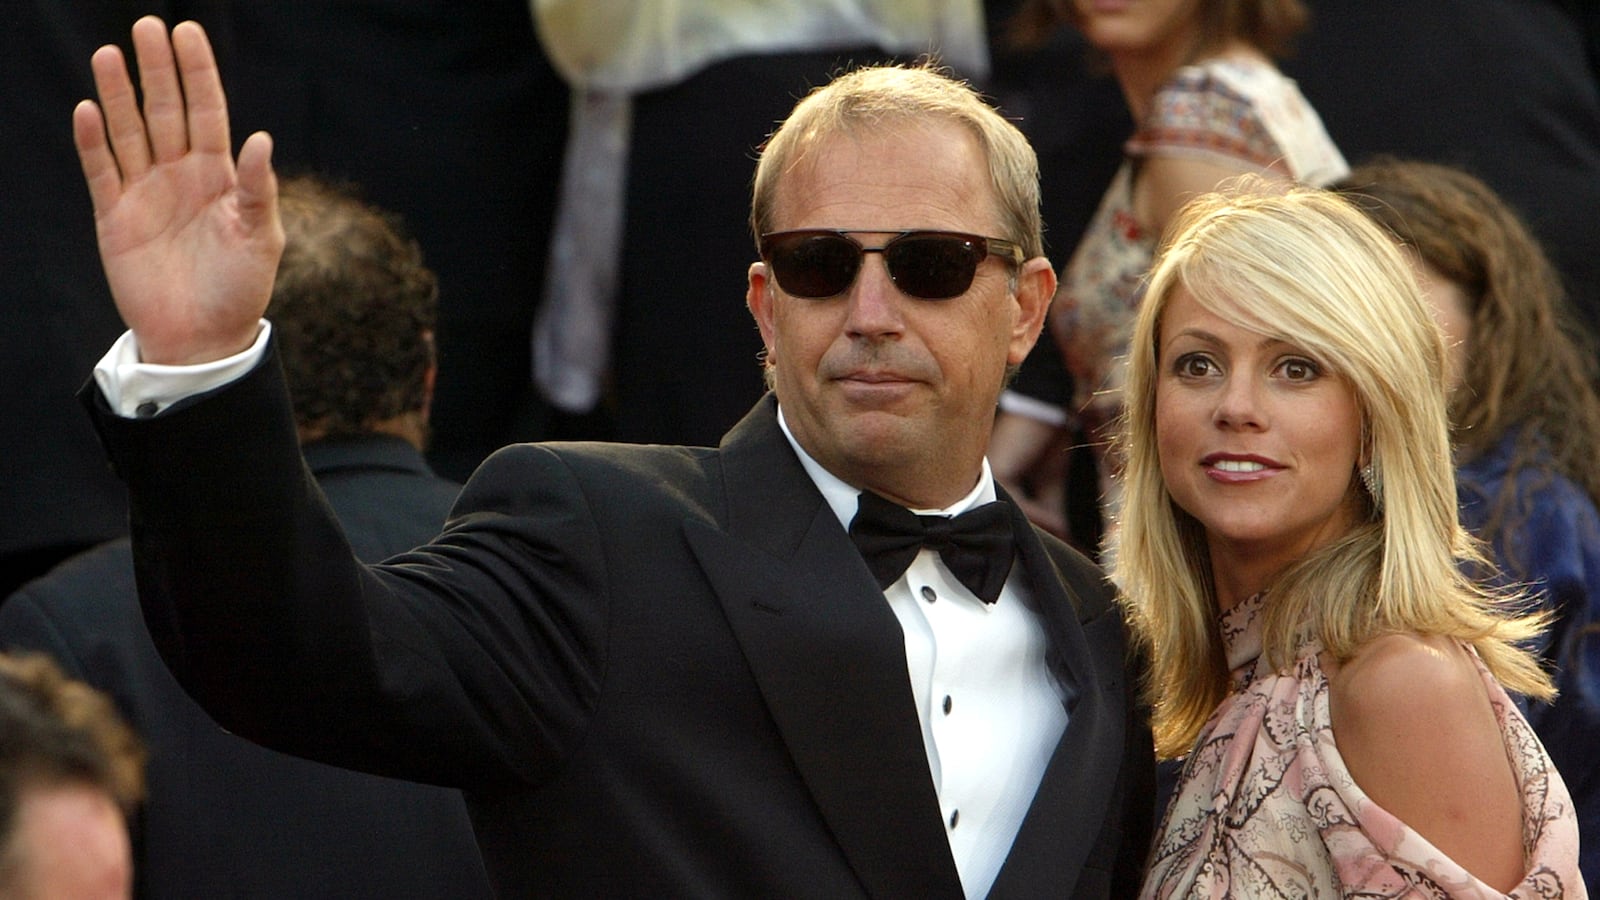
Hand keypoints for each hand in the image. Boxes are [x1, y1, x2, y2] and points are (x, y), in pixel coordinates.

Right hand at [73, 16, 282, 364]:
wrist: (203, 339)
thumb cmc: (241, 290)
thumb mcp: (261, 239)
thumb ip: (259, 190)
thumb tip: (261, 138)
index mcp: (220, 177)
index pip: (208, 112)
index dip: (198, 73)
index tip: (187, 33)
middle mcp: (181, 177)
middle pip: (165, 112)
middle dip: (157, 70)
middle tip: (146, 26)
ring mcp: (146, 194)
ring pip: (129, 133)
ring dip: (118, 95)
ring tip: (109, 55)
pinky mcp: (116, 218)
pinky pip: (102, 172)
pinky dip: (93, 143)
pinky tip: (88, 111)